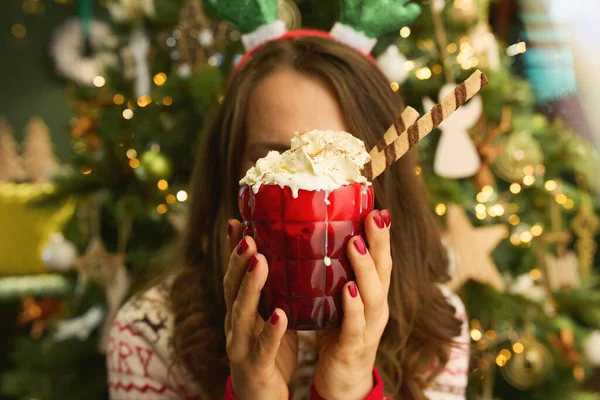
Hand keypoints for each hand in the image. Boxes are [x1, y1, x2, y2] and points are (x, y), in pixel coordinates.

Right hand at [224, 220, 297, 399]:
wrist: (262, 398)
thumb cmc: (268, 352)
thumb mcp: (267, 316)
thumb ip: (271, 291)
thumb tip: (281, 257)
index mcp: (240, 311)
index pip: (234, 275)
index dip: (234, 249)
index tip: (238, 221)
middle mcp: (235, 324)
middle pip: (233, 288)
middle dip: (239, 261)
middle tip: (249, 235)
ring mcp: (242, 345)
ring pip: (242, 312)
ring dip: (251, 286)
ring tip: (261, 261)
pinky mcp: (256, 367)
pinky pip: (263, 347)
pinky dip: (271, 330)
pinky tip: (281, 314)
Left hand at [313, 210, 391, 399]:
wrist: (342, 380)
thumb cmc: (338, 334)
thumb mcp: (338, 299)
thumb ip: (333, 274)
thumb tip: (315, 239)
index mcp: (371, 293)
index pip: (379, 259)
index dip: (380, 235)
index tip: (377, 207)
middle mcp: (376, 306)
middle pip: (383, 270)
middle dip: (379, 242)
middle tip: (374, 215)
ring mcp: (369, 327)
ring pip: (374, 294)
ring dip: (365, 268)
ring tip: (356, 244)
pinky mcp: (355, 346)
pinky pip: (355, 325)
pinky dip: (353, 307)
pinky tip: (347, 290)